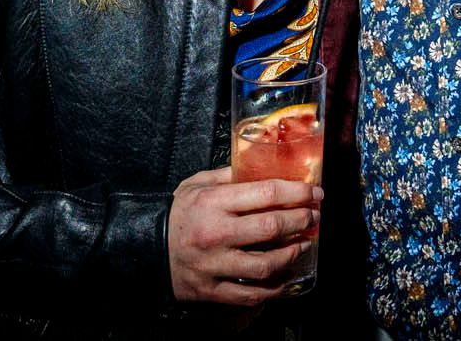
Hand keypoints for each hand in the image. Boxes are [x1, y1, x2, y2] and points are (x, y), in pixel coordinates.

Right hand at [166, 167, 319, 306]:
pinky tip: (285, 278)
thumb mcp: (196, 184)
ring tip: (304, 245)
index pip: (266, 193)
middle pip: (271, 227)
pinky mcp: (212, 290)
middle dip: (301, 220)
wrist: (145, 248)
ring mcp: (214, 265)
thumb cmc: (177, 214)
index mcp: (213, 202)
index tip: (314, 192)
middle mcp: (216, 233)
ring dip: (292, 254)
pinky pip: (250, 294)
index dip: (297, 192)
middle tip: (314, 216)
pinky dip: (273, 288)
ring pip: (265, 264)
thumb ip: (228, 175)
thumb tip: (263, 166)